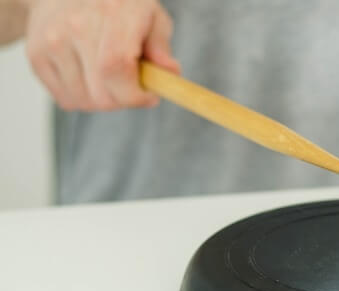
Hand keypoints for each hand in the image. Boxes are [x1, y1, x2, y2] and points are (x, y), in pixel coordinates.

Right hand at [24, 0, 179, 110]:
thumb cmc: (119, 5)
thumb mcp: (151, 16)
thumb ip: (161, 46)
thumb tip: (170, 73)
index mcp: (112, 15)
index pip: (116, 69)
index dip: (135, 94)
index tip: (149, 96)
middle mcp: (76, 27)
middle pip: (100, 93)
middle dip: (123, 101)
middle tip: (132, 89)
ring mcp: (52, 41)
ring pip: (82, 101)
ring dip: (103, 101)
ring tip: (111, 80)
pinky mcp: (36, 55)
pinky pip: (64, 98)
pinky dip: (82, 98)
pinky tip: (90, 77)